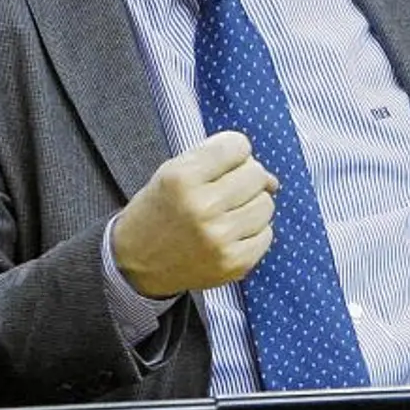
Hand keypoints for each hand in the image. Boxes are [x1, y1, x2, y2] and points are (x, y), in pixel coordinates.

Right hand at [110, 131, 278, 298]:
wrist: (136, 263)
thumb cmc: (158, 210)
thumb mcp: (172, 172)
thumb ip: (219, 161)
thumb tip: (273, 180)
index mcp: (182, 178)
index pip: (237, 146)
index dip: (234, 150)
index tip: (223, 161)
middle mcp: (202, 207)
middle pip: (256, 174)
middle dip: (245, 177)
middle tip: (225, 188)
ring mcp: (219, 238)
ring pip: (266, 205)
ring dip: (251, 204)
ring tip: (227, 212)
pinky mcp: (233, 263)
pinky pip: (266, 235)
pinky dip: (253, 231)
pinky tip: (230, 233)